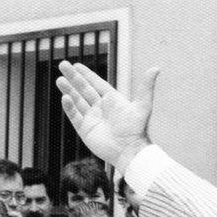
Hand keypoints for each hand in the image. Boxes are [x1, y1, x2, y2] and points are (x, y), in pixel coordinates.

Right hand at [56, 61, 159, 192]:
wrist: (129, 151)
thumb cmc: (137, 130)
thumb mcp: (142, 105)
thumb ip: (146, 87)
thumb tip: (157, 68)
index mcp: (112, 100)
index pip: (96, 83)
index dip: (86, 74)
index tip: (76, 65)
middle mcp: (100, 108)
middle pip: (84, 89)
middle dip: (73, 78)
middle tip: (62, 65)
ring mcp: (92, 118)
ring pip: (77, 101)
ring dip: (68, 90)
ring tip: (59, 80)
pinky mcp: (85, 130)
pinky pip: (75, 116)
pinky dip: (69, 107)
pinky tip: (64, 97)